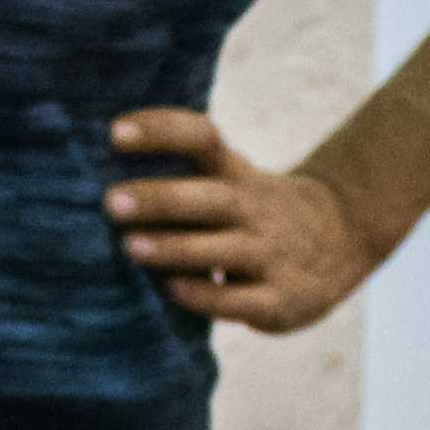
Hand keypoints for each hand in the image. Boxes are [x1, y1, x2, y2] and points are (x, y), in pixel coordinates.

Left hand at [106, 109, 382, 331]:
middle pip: (210, 197)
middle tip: (111, 202)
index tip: (114, 131)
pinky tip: (172, 291)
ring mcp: (272, 254)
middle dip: (161, 198)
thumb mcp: (229, 183)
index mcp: (236, 175)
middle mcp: (255, 209)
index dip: (161, 131)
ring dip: (176, 247)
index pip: (202, 139)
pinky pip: (241, 298)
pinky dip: (207, 295)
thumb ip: (180, 178)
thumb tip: (87, 179)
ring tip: (131, 247)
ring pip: (224, 248)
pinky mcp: (281, 299)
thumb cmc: (252, 214)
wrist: (342, 240)